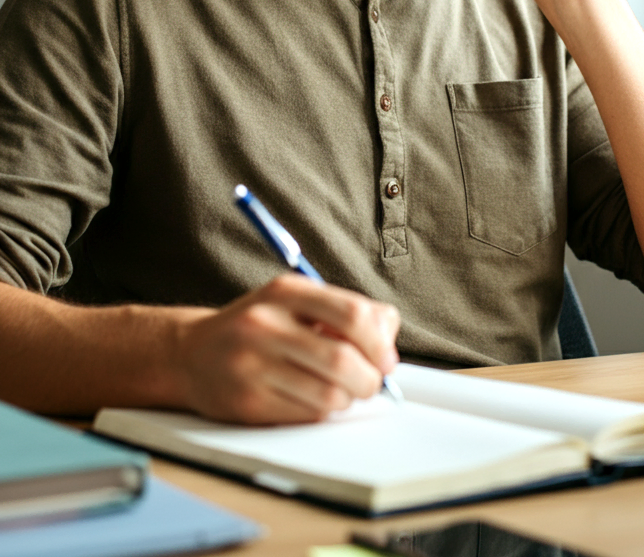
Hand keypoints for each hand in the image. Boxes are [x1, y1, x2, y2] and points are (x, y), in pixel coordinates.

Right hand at [173, 275, 399, 424]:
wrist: (190, 354)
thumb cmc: (256, 327)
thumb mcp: (295, 301)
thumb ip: (344, 312)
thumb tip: (388, 343)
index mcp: (286, 292)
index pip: (352, 314)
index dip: (379, 342)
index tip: (385, 358)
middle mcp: (267, 324)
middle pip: (342, 361)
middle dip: (369, 379)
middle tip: (369, 382)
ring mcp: (253, 365)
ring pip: (328, 396)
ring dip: (346, 400)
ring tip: (338, 391)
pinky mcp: (247, 402)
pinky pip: (305, 416)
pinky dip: (321, 414)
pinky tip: (311, 400)